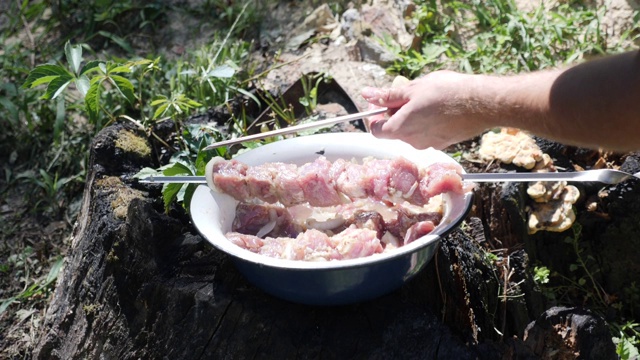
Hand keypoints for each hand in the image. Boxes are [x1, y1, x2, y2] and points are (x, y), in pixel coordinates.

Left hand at [361, 71, 489, 149]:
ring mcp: (429, 144)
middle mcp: (412, 141)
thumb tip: (367, 95)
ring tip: (429, 99)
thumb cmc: (447, 93)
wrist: (482, 103)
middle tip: (409, 94)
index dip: (376, 115)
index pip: (376, 129)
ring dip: (413, 117)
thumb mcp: (412, 88)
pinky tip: (441, 108)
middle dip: (397, 113)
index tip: (384, 101)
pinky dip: (428, 122)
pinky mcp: (443, 143)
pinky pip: (428, 133)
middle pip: (394, 130)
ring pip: (412, 131)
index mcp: (400, 128)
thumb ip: (388, 95)